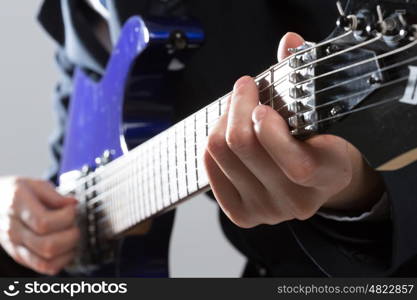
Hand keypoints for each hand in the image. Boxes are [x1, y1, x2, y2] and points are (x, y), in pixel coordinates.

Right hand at [0, 177, 78, 274]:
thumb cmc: (21, 192)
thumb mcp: (35, 184)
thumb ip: (54, 195)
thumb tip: (73, 204)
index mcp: (16, 206)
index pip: (44, 223)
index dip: (66, 217)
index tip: (72, 208)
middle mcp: (12, 229)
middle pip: (47, 246)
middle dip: (71, 235)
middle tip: (74, 224)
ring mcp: (14, 246)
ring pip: (46, 261)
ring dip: (68, 249)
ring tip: (71, 234)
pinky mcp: (20, 256)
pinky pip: (45, 267)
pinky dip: (62, 261)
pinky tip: (67, 247)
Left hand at [203, 32, 383, 227]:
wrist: (316, 180)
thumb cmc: (320, 140)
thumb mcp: (322, 112)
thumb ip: (305, 77)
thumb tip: (288, 42)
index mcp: (328, 175)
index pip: (295, 163)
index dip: (269, 129)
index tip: (261, 100)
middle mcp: (297, 201)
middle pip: (244, 147)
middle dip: (237, 105)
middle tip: (243, 87)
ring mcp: (267, 211)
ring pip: (220, 153)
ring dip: (223, 120)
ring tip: (236, 108)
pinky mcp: (242, 215)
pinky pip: (209, 169)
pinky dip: (212, 143)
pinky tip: (226, 131)